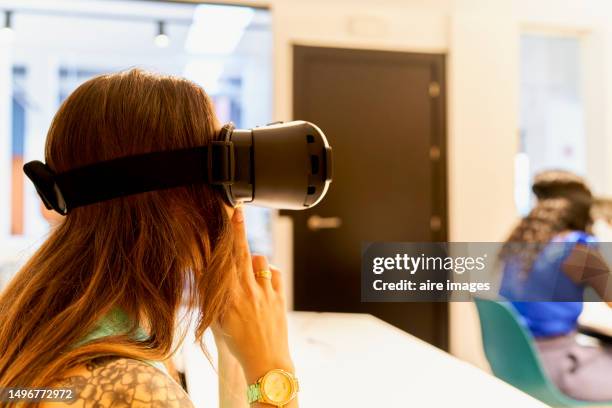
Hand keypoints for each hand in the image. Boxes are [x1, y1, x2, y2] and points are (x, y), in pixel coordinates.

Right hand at [214, 207, 293, 383]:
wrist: (266, 361)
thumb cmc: (239, 344)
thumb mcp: (219, 321)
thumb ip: (213, 296)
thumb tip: (205, 274)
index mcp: (229, 297)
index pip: (225, 260)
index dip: (225, 239)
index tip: (225, 220)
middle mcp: (248, 291)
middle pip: (243, 252)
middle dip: (239, 230)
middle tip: (238, 211)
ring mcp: (266, 293)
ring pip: (260, 261)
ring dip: (254, 260)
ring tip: (249, 273)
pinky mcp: (280, 297)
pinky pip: (274, 273)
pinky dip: (268, 272)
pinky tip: (263, 280)